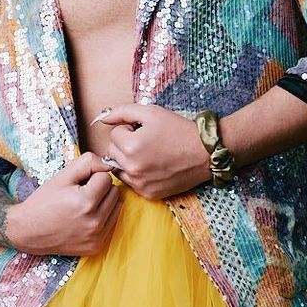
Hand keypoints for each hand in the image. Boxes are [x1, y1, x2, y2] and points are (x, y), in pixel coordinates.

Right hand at [6, 151, 123, 255]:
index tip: (78, 184)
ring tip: (83, 206)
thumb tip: (109, 163)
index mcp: (85, 201)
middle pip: (114, 192)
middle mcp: (94, 221)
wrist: (28, 231)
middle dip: (100, 189)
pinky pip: (111, 223)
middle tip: (80, 194)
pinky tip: (85, 219)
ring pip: (116, 207)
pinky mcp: (96, 246)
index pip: (106, 178)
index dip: (92, 177)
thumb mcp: (62, 176)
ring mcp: (96, 236)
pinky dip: (102, 218)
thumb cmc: (44, 201)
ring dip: (104, 203)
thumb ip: (87, 162)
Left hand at [90, 104, 217, 200]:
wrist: (205, 153)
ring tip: (149, 153)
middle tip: (147, 141)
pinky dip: (138, 174)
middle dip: (125, 144)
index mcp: (131, 146)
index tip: (144, 130)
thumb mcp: (151, 113)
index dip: (129, 129)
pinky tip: (154, 166)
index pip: (114, 134)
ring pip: (119, 168)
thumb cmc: (179, 130)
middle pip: (113, 151)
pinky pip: (132, 182)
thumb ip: (122, 112)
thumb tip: (101, 118)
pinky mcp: (148, 194)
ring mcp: (140, 184)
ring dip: (128, 160)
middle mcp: (132, 168)